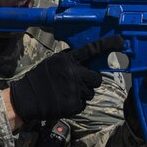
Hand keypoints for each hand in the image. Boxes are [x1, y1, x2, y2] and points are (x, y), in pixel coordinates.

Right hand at [9, 35, 123, 121]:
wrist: (26, 98)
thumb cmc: (38, 80)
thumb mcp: (52, 63)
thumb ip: (69, 62)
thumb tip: (85, 63)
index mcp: (67, 60)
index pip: (90, 50)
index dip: (107, 45)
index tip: (121, 41)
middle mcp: (73, 72)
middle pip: (96, 78)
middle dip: (89, 82)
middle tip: (75, 85)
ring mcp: (74, 89)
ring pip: (91, 93)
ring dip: (81, 94)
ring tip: (64, 93)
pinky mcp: (74, 104)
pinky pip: (83, 104)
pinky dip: (75, 105)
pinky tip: (63, 101)